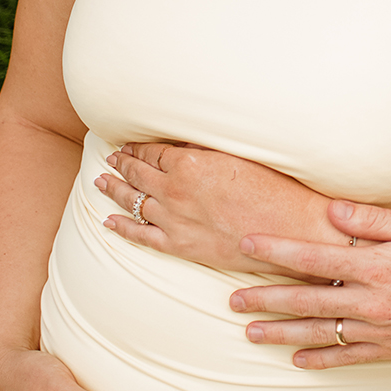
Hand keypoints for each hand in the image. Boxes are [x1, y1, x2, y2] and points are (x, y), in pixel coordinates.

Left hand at [97, 142, 335, 273]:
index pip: (152, 152)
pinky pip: (141, 236)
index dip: (137, 147)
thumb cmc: (273, 186)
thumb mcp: (238, 154)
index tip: (128, 144)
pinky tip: (108, 221)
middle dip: (122, 164)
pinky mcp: (181, 246)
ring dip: (114, 190)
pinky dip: (122, 227)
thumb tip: (182, 145)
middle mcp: (174, 191)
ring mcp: (174, 220)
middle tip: (110, 159)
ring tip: (101, 181)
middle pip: (137, 174)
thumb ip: (204, 149)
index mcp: (188, 163)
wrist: (289, 229)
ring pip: (132, 202)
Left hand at [228, 200, 390, 369]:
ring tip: (249, 331)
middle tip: (231, 298)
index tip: (247, 244)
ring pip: (318, 333)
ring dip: (280, 332)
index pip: (314, 256)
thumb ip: (374, 220)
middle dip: (265, 298)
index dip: (277, 250)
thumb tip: (332, 212)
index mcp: (377, 266)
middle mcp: (372, 302)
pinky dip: (318, 359)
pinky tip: (296, 358)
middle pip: (306, 300)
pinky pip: (346, 358)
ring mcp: (380, 331)